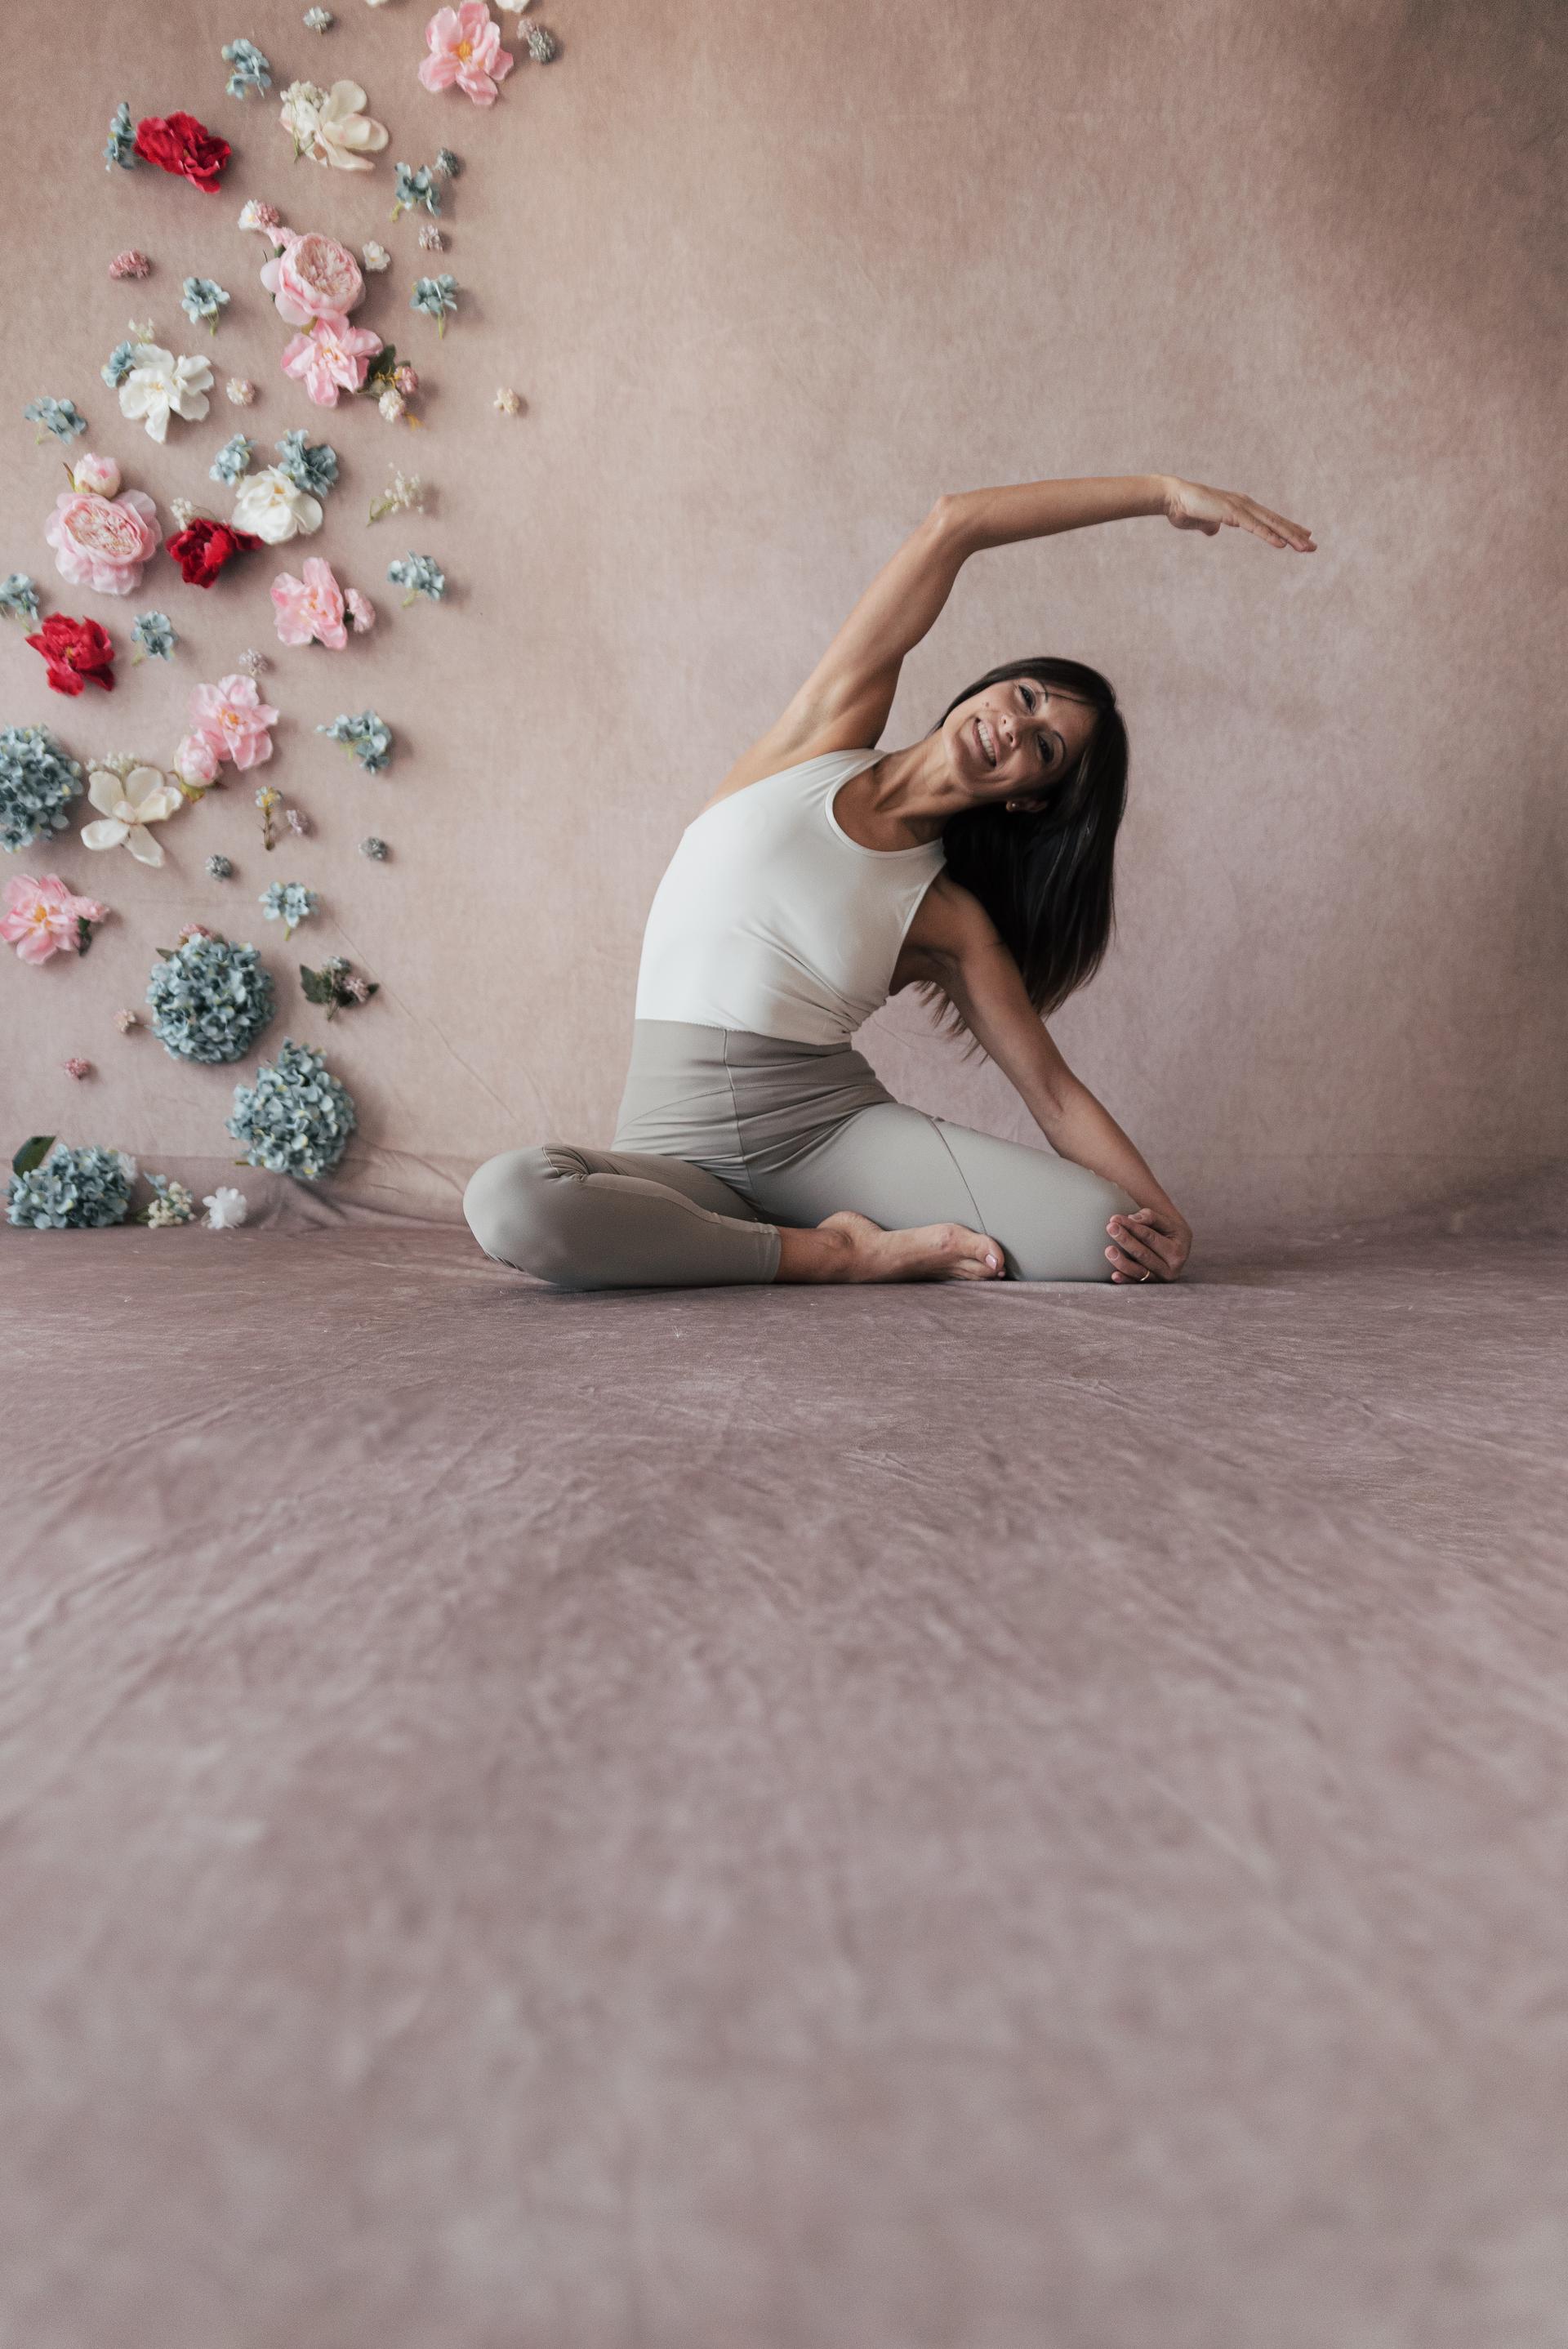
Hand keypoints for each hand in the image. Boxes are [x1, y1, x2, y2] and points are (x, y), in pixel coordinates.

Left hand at [1105, 1204, 1190, 1283]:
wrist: (1175, 1250)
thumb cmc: (1167, 1232)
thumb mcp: (1165, 1222)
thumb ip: (1150, 1217)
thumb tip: (1132, 1218)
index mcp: (1177, 1251)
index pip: (1150, 1237)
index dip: (1132, 1227)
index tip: (1115, 1218)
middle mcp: (1171, 1269)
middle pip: (1144, 1254)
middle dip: (1126, 1240)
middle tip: (1110, 1228)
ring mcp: (1160, 1280)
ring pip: (1139, 1272)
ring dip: (1122, 1261)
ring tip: (1109, 1250)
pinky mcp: (1150, 1287)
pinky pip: (1135, 1284)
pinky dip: (1124, 1280)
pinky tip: (1114, 1275)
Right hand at [1162, 477, 1314, 552]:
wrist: (1171, 498)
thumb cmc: (1183, 509)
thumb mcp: (1202, 522)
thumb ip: (1210, 526)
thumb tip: (1214, 532)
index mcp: (1239, 507)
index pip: (1268, 519)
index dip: (1286, 528)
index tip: (1302, 535)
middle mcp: (1245, 505)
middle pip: (1275, 521)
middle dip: (1295, 534)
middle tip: (1313, 546)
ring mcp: (1240, 508)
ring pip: (1270, 524)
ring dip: (1289, 536)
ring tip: (1306, 547)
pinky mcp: (1231, 513)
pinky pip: (1255, 527)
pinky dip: (1270, 535)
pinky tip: (1282, 545)